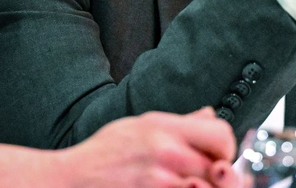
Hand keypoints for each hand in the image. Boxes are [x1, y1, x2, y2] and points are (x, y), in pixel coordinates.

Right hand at [57, 108, 239, 187]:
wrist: (71, 180)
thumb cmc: (102, 155)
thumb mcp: (139, 125)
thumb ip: (179, 123)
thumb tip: (209, 115)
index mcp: (163, 127)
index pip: (221, 134)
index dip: (224, 149)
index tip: (216, 157)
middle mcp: (166, 152)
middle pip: (219, 166)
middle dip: (216, 175)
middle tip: (204, 177)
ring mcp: (160, 181)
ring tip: (187, 184)